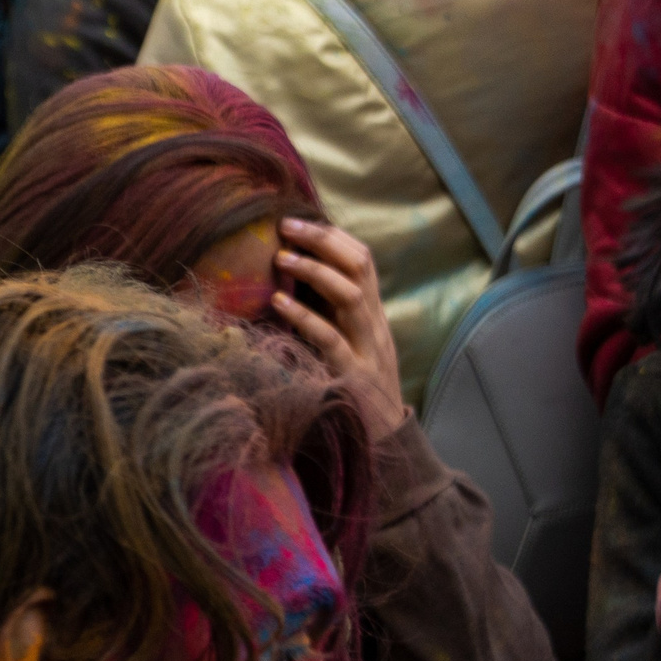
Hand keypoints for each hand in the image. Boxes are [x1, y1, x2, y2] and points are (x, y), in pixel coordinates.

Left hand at [272, 218, 404, 439]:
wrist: (381, 440)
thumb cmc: (349, 388)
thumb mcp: (341, 343)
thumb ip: (325, 313)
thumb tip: (288, 280)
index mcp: (371, 314)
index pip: (362, 260)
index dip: (332, 236)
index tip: (296, 220)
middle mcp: (373, 325)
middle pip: (359, 267)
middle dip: (324, 241)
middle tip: (285, 226)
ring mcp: (366, 349)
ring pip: (350, 296)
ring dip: (315, 272)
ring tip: (282, 257)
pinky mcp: (352, 376)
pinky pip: (331, 339)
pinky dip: (304, 317)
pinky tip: (279, 302)